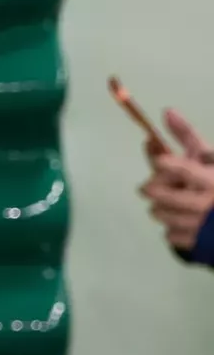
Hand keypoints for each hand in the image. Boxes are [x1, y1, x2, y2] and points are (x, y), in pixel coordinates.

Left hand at [142, 108, 213, 252]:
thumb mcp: (208, 156)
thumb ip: (186, 136)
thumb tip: (166, 111)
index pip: (189, 171)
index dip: (172, 165)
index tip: (159, 160)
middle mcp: (207, 202)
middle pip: (164, 194)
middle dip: (152, 188)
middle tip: (147, 187)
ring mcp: (201, 226)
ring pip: (161, 214)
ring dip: (159, 207)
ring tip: (169, 202)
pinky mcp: (196, 244)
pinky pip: (169, 234)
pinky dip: (171, 227)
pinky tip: (183, 220)